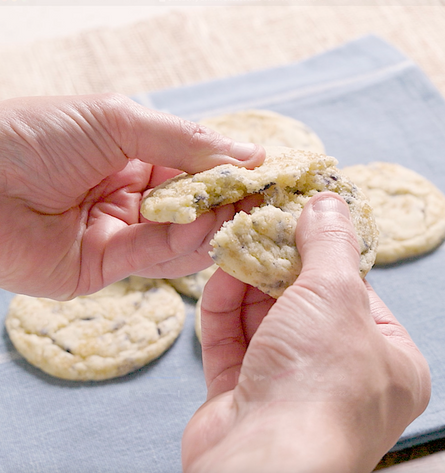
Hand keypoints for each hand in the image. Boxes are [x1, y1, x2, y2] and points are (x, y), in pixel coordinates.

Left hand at [0, 94, 263, 298]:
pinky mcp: (107, 267)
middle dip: (227, 202)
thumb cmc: (34, 135)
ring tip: (232, 210)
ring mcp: (123, 232)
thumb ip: (185, 141)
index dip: (232, 171)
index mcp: (137, 155)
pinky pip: (154, 258)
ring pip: (182, 237)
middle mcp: (134, 196)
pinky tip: (200, 226)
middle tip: (261, 199)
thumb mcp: (118, 121)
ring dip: (209, 224)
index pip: (198, 167)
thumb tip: (251, 154)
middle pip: (196, 206)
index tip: (269, 173)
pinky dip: (180, 243)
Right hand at [182, 192, 430, 472]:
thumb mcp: (335, 293)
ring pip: (263, 320)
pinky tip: (217, 279)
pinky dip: (223, 310)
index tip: (296, 219)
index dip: (322, 251)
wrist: (261, 465)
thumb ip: (329, 243)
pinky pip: (232, 343)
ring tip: (233, 244)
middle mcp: (339, 376)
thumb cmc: (318, 382)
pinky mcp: (243, 395)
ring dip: (245, 282)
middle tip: (257, 225)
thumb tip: (327, 203)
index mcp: (384, 360)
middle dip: (275, 264)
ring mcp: (288, 387)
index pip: (354, 291)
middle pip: (303, 302)